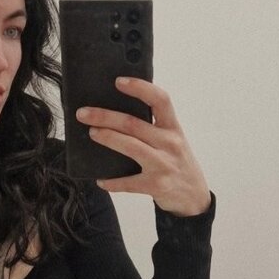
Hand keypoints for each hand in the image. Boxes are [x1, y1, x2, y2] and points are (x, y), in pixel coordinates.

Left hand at [75, 77, 211, 216]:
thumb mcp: (173, 140)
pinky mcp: (157, 185)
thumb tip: (116, 115)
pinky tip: (101, 180)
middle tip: (84, 113)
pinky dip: (112, 182)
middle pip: (133, 124)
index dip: (140, 88)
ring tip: (91, 133)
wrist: (194, 196)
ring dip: (107, 138)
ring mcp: (163, 164)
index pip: (160, 100)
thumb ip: (154, 127)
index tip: (118, 81)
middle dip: (105, 116)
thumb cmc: (177, 163)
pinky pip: (128, 182)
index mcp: (173, 128)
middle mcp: (170, 143)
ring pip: (130, 146)